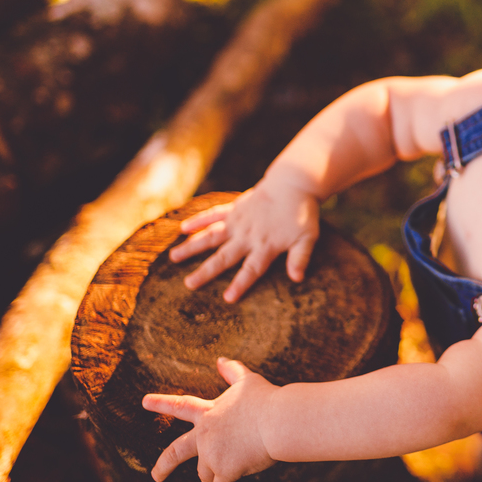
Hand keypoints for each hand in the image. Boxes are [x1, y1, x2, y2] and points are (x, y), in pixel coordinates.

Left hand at [143, 358, 277, 481]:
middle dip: (163, 466)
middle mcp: (204, 435)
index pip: (179, 405)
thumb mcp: (248, 381)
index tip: (143, 401)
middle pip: (176, 452)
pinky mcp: (225, 471)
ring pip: (204, 474)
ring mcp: (213, 455)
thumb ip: (232, 371)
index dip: (161, 403)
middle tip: (155, 476)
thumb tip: (221, 359)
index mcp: (208, 413)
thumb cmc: (266, 400)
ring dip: (209, 479)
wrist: (279, 422)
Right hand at [170, 171, 320, 302]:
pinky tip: (183, 228)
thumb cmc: (303, 213)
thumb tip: (297, 278)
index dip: (240, 284)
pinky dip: (199, 220)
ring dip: (193, 246)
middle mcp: (247, 235)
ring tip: (173, 257)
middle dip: (206, 271)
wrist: (294, 183)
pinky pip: (213, 214)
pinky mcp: (234, 208)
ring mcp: (238, 221)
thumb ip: (300, 257)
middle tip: (188, 284)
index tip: (227, 299)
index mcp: (266, 245)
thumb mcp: (308, 237)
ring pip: (211, 235)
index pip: (251, 269)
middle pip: (224, 256)